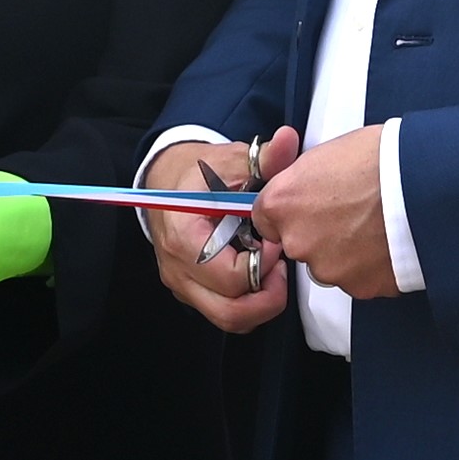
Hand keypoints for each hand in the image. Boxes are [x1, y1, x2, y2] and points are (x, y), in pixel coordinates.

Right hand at [143, 134, 291, 334]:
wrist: (169, 182)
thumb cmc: (200, 174)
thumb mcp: (232, 160)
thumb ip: (264, 157)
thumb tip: (289, 140)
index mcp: (183, 235)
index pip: (228, 275)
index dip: (261, 263)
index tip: (274, 240)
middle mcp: (178, 268)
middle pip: (229, 311)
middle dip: (267, 296)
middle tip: (282, 265)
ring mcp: (184, 284)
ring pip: (229, 319)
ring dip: (261, 303)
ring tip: (273, 271)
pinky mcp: (193, 292)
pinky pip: (226, 314)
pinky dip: (251, 303)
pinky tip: (261, 275)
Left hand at [255, 123, 400, 301]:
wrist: (426, 184)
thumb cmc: (383, 159)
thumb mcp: (327, 152)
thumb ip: (303, 178)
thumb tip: (303, 187)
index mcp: (282, 202)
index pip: (265, 218)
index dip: (291, 211)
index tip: (308, 208)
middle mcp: (298, 241)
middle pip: (299, 244)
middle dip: (320, 232)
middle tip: (352, 212)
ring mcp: (328, 268)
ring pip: (329, 264)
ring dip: (346, 251)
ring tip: (375, 226)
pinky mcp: (359, 287)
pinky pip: (359, 279)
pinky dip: (371, 266)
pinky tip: (387, 242)